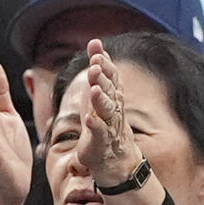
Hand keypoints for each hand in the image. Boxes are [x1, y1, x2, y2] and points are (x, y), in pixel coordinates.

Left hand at [79, 39, 144, 189]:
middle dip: (103, 77)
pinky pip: (99, 133)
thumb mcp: (98, 95)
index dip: (104, 61)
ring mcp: (108, 126)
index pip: (110, 76)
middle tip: (96, 64)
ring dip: (100, 99)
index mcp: (111, 97)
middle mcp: (112, 109)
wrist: (114, 159)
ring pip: (106, 110)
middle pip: (109, 90)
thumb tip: (95, 45)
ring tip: (93, 89)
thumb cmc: (104, 124)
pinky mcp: (101, 142)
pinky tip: (89, 119)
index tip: (95, 46)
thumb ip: (98, 73)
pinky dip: (95, 126)